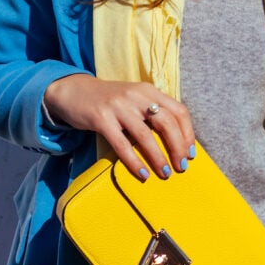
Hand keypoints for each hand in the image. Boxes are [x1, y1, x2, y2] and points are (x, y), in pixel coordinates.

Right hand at [43, 74, 194, 180]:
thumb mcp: (135, 100)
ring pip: (145, 135)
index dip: (188, 133)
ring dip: (158, 157)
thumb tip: (176, 142)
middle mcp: (137, 96)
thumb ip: (153, 113)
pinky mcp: (101, 118)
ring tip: (165, 173)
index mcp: (149, 91)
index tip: (190, 152)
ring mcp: (118, 106)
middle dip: (177, 147)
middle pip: (167, 123)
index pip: (179, 111)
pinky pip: (121, 144)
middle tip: (181, 166)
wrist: (74, 91)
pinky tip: (142, 173)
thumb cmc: (110, 101)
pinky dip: (134, 161)